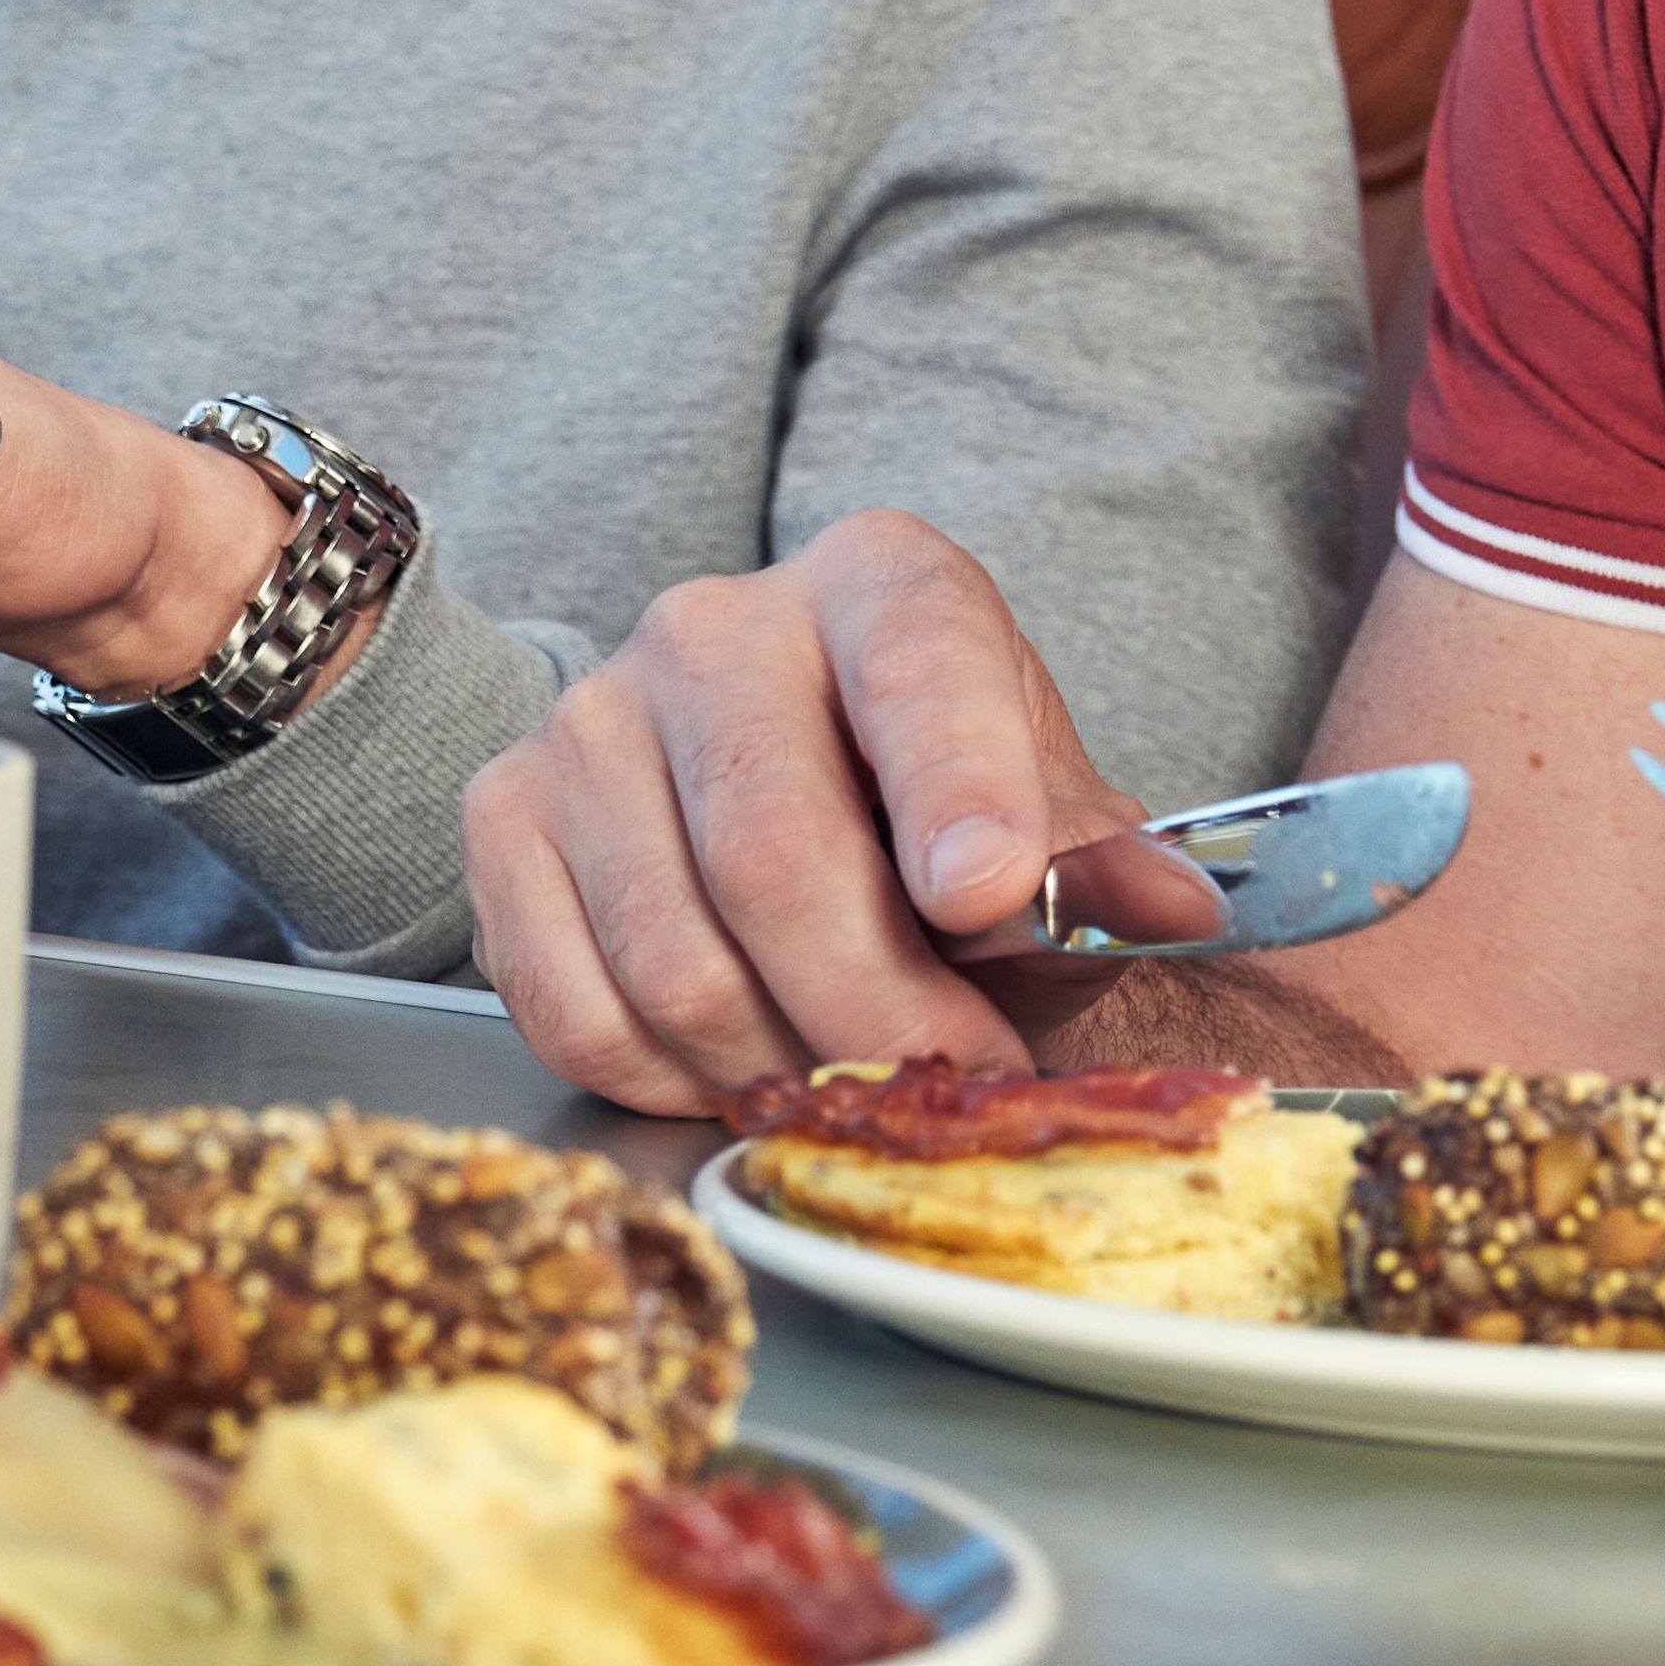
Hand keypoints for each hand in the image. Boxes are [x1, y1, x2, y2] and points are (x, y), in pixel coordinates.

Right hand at [455, 518, 1233, 1114]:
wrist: (804, 802)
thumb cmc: (943, 817)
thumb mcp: (1049, 825)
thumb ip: (1094, 867)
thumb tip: (1161, 907)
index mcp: (881, 585)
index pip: (919, 671)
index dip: (956, 786)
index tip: (984, 895)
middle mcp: (712, 627)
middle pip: (773, 858)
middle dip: (874, 1012)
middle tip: (941, 1080)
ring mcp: (588, 718)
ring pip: (673, 961)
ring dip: (776, 1065)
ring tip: (847, 1070)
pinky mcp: (503, 815)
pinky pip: (573, 1008)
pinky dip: (668, 1080)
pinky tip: (737, 1056)